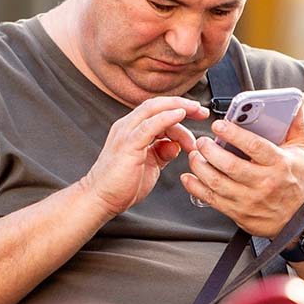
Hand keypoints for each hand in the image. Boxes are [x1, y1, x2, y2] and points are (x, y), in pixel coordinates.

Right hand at [83, 97, 208, 216]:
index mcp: (132, 130)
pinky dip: (166, 118)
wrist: (101, 199)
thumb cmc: (121, 185)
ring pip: (153, 109)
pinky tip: (179, 115)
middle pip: (157, 104)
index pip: (158, 111)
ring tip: (196, 112)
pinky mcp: (128, 144)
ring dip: (178, 108)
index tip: (198, 115)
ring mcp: (126, 133)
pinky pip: (149, 126)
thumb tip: (175, 146)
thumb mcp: (150, 165)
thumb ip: (162, 153)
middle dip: (182, 104)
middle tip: (202, 111)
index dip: (179, 109)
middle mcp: (127, 126)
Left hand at [180, 103, 303, 237]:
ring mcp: (249, 199)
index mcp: (279, 164)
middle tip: (201, 141)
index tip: (218, 125)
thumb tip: (296, 100)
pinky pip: (211, 199)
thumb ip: (295, 124)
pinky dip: (195, 187)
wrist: (298, 219)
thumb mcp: (301, 151)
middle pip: (230, 165)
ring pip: (217, 182)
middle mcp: (264, 183)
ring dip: (200, 167)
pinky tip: (189, 177)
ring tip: (195, 155)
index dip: (233, 134)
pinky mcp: (238, 212)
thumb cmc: (297, 181)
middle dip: (210, 150)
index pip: (254, 146)